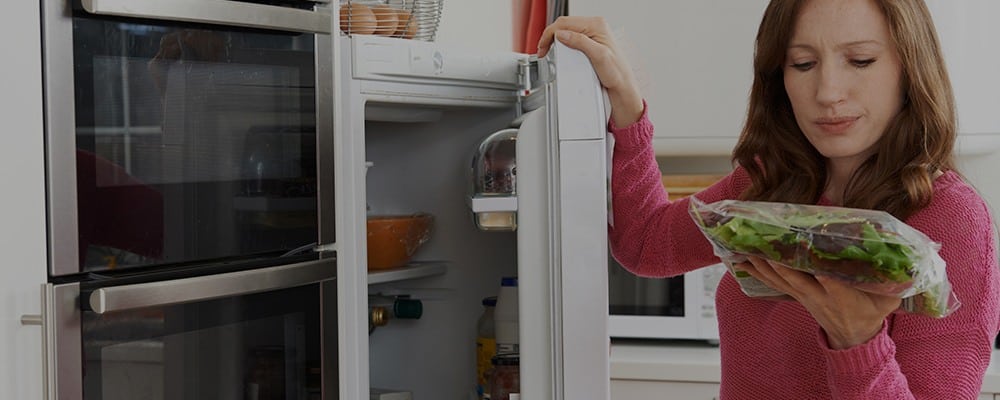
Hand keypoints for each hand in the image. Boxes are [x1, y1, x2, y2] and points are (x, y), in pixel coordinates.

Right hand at [537, 16, 643, 126]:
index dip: (550, 34)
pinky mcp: (590, 41)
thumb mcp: (598, 56)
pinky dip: (562, 42)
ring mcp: (592, 33)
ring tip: (548, 49)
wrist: (622, 85)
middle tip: (543, 50)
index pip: (565, 23)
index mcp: (597, 25)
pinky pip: (571, 37)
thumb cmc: (616, 73)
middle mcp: (595, 26)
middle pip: (564, 24)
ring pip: (566, 30)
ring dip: (555, 39)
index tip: (543, 47)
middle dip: (550, 36)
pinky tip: (559, 50)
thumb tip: (562, 34)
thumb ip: (580, 42)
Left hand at [736, 256, 901, 349]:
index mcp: (843, 297)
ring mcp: (805, 296)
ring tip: (745, 251)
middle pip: (797, 280)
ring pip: (781, 280)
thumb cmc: (872, 311)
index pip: (832, 284)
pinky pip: (774, 283)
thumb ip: (895, 281)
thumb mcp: (888, 299)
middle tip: (766, 249)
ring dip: (763, 266)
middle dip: (781, 265)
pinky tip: (744, 262)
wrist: (853, 335)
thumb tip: (907, 258)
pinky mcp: (796, 295)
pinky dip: (759, 272)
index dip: (822, 273)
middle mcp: (819, 296)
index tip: (814, 259)